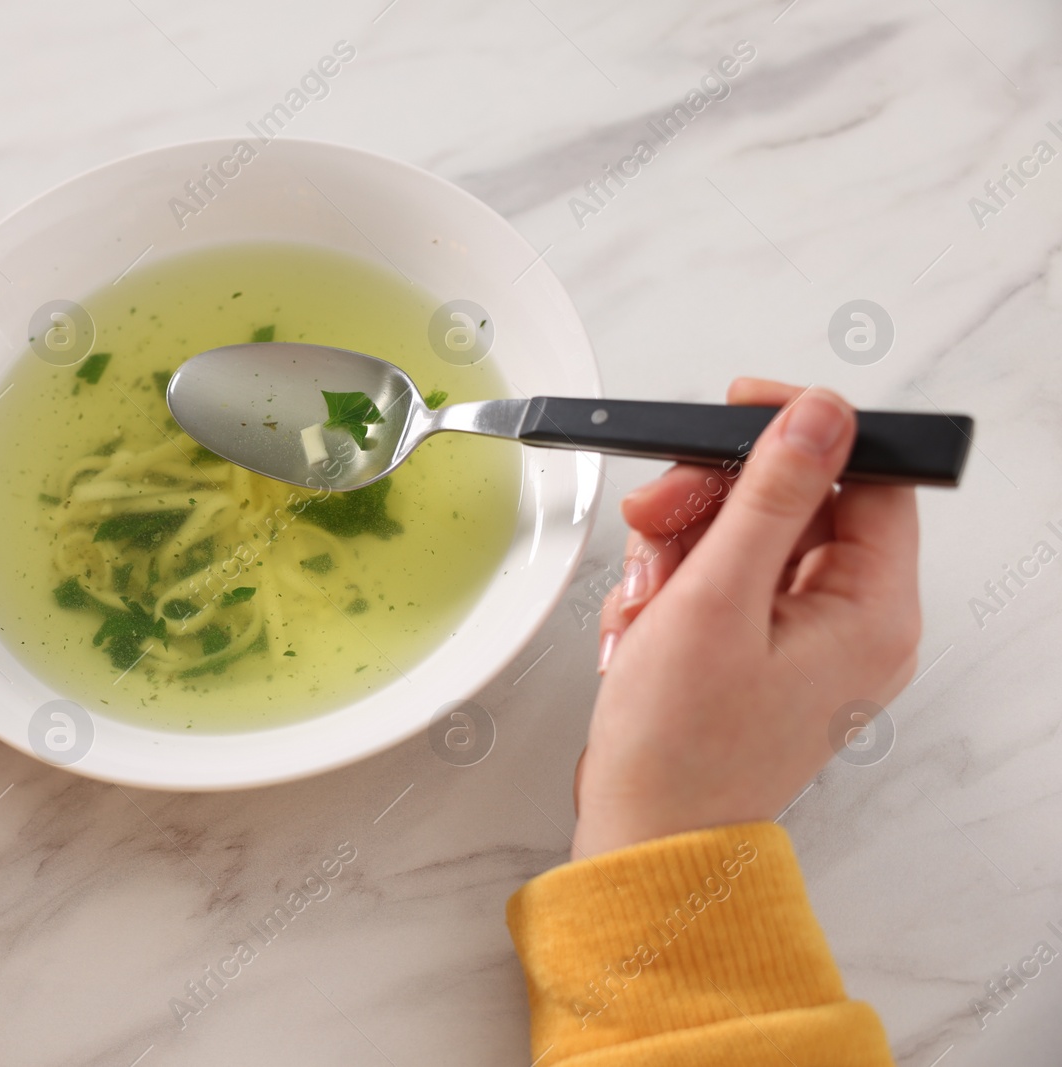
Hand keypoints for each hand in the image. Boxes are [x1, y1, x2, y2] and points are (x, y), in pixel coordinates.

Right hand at [570, 379, 920, 856]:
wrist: (642, 837)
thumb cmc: (680, 748)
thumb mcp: (716, 600)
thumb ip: (769, 496)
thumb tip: (820, 414)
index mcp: (873, 612)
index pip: (869, 475)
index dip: (800, 433)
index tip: (732, 413)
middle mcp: (854, 623)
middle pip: (797, 502)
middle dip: (713, 500)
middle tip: (654, 518)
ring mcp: (807, 640)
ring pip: (750, 536)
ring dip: (682, 547)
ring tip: (645, 600)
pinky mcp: (762, 653)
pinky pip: (726, 579)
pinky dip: (676, 586)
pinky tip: (645, 625)